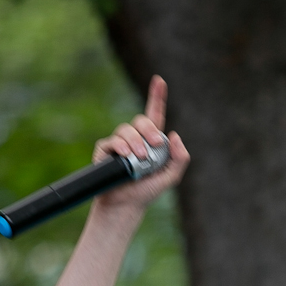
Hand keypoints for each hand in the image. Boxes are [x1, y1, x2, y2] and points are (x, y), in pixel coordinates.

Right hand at [91, 75, 189, 211]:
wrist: (126, 205)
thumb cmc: (147, 191)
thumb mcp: (171, 176)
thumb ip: (180, 158)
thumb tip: (174, 134)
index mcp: (151, 142)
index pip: (154, 115)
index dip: (157, 97)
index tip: (159, 80)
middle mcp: (135, 139)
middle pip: (141, 120)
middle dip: (149, 130)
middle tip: (154, 145)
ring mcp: (119, 143)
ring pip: (127, 130)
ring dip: (135, 143)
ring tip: (140, 159)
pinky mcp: (105, 150)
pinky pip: (113, 141)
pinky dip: (122, 147)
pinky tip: (127, 157)